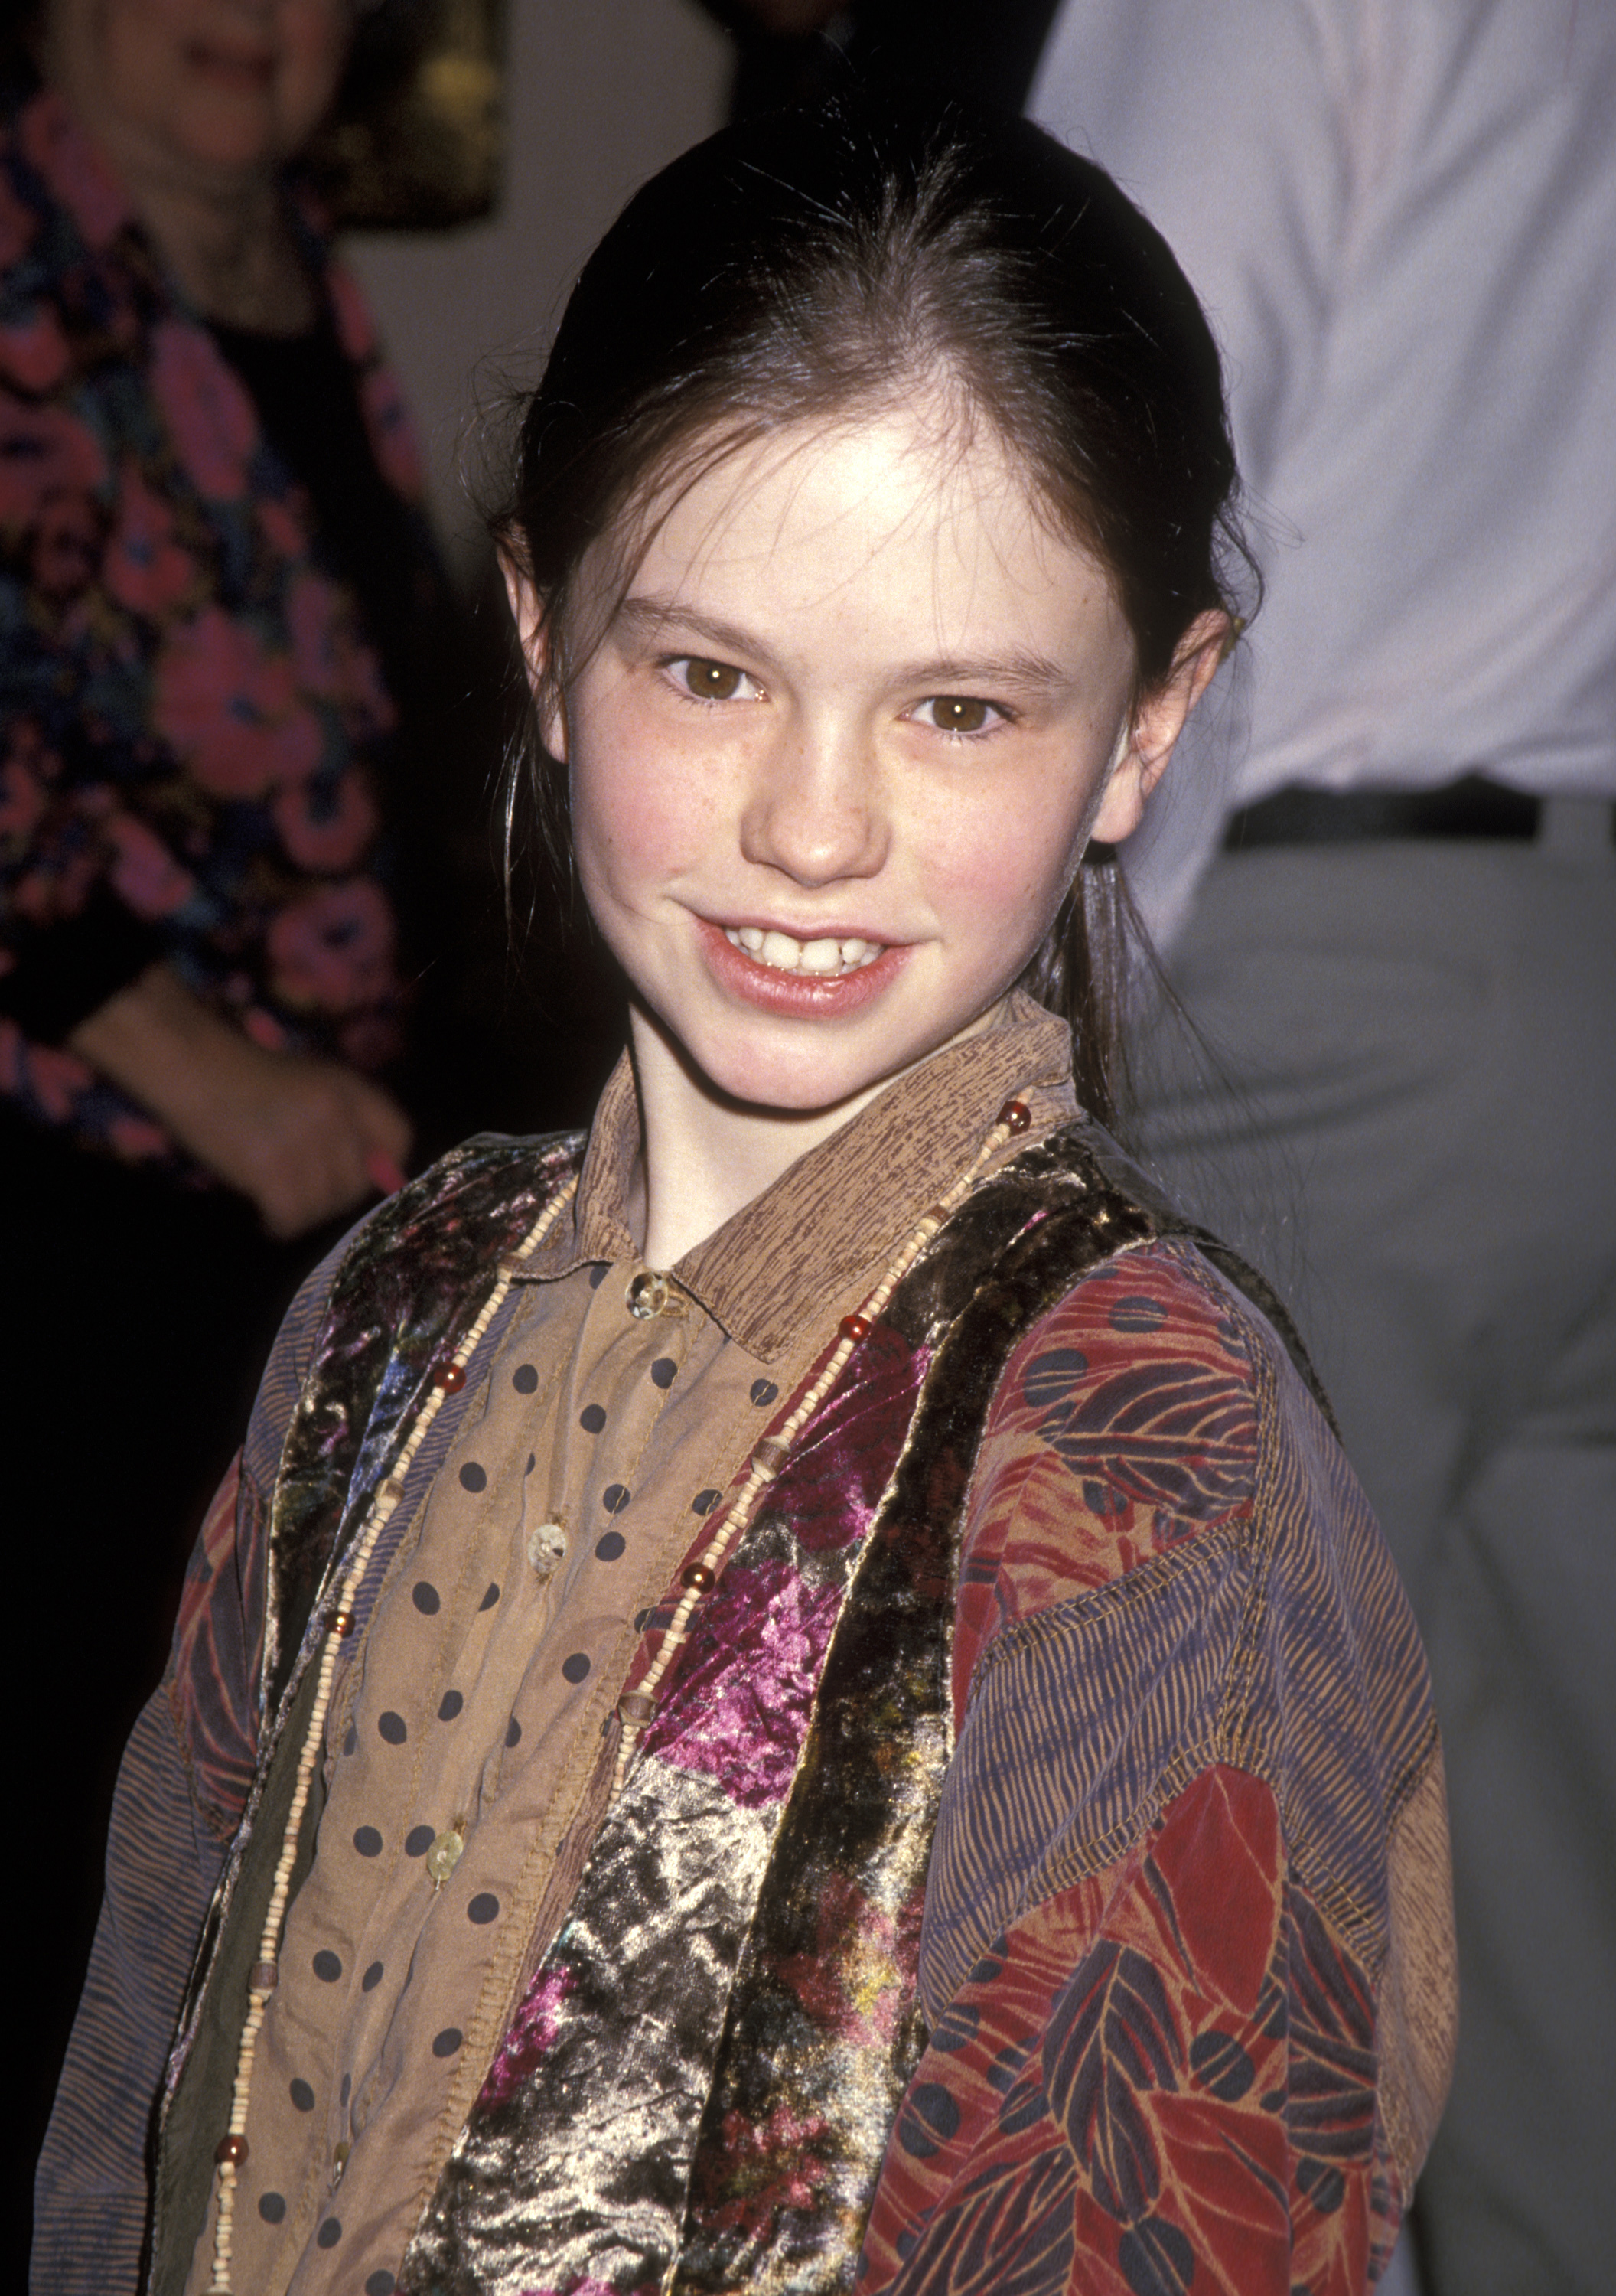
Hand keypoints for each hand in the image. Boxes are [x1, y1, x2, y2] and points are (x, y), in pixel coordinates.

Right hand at [71, 964, 413, 1238]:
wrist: (192, 1067)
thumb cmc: (247, 1075)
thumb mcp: (312, 1083)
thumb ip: (347, 1122)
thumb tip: (385, 1176)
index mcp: (351, 1089)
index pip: (400, 1137)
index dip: (383, 1165)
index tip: (358, 1177)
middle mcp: (336, 1117)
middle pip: (356, 1184)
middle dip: (331, 1196)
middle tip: (301, 1190)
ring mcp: (304, 1144)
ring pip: (323, 1206)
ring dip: (301, 1210)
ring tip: (278, 1199)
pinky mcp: (270, 1169)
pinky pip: (291, 1217)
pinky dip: (278, 1223)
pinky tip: (266, 1215)